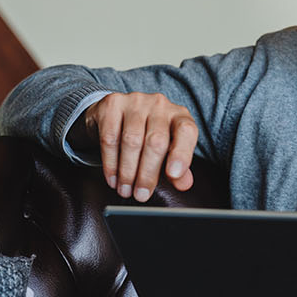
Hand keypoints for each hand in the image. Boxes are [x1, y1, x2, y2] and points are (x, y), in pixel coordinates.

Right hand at [79, 92, 196, 200]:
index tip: (173, 175)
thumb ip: (177, 168)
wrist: (117, 113)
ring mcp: (135, 101)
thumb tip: (183, 183)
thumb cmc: (148, 134)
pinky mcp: (112, 104)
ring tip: (125, 190)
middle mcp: (160, 105)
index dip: (182, 154)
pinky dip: (111, 163)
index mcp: (179, 116)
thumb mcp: (167, 151)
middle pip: (156, 141)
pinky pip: (110, 138)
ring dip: (127, 171)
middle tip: (141, 194)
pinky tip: (113, 178)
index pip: (186, 131)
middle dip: (147, 173)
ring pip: (131, 141)